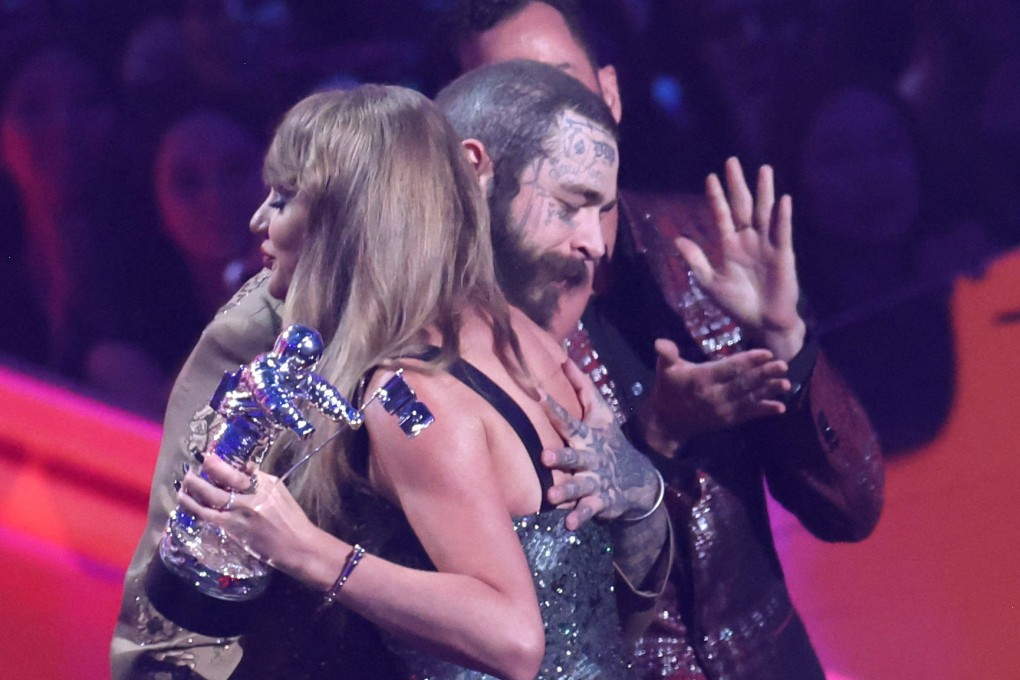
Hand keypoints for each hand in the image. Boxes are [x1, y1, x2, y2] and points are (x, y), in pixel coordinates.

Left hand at [177, 455, 316, 573]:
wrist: (297, 546)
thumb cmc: (290, 517)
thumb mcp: (279, 491)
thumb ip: (259, 479)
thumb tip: (241, 467)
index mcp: (264, 486)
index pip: (237, 472)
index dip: (217, 464)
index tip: (206, 456)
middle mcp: (250, 500)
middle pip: (220, 486)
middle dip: (200, 477)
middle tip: (189, 472)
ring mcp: (239, 518)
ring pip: (208, 504)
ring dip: (191, 495)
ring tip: (182, 488)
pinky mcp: (233, 533)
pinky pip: (209, 519)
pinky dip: (196, 510)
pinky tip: (188, 505)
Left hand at [541, 360, 660, 529]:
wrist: (638, 479)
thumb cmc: (608, 441)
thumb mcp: (600, 414)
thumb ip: (582, 387)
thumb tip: (565, 359)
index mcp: (589, 436)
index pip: (570, 419)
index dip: (555, 407)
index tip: (538, 395)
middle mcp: (592, 457)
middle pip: (575, 456)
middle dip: (561, 456)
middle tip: (543, 455)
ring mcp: (598, 481)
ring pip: (580, 486)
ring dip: (566, 491)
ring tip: (551, 497)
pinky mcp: (601, 501)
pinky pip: (589, 510)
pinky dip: (579, 517)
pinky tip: (567, 524)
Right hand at [640, 339, 791, 454]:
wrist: (667, 423)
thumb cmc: (667, 390)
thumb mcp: (664, 370)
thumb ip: (666, 355)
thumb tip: (660, 342)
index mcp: (701, 379)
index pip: (728, 368)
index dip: (748, 361)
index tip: (766, 353)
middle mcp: (714, 395)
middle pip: (743, 383)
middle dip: (764, 374)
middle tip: (783, 365)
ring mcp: (723, 409)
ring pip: (750, 398)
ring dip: (769, 391)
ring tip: (786, 383)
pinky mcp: (728, 420)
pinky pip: (749, 414)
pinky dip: (764, 411)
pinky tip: (780, 407)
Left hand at [674, 156, 804, 359]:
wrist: (762, 323)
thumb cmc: (737, 305)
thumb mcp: (711, 283)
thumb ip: (697, 261)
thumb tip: (677, 240)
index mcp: (730, 246)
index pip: (722, 215)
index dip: (717, 197)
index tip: (710, 177)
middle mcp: (749, 240)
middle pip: (743, 206)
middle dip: (738, 185)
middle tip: (732, 162)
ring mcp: (767, 245)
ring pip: (764, 213)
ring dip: (764, 192)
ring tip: (764, 169)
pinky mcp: (784, 254)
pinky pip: (782, 232)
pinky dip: (782, 217)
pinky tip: (782, 200)